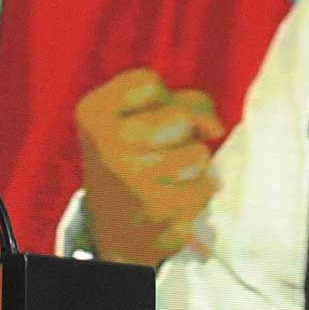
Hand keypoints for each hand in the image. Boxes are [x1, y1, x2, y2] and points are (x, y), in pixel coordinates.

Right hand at [74, 69, 223, 266]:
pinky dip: (197, 192)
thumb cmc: (136, 156)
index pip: (150, 83)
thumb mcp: (141, 115)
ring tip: (167, 176)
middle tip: (159, 150)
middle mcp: (105, 145)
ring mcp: (131, 180)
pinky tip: (174, 199)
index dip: (160, 101)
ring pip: (198, 153)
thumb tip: (215, 127)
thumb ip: (185, 101)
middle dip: (182, 132)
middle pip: (180, 117)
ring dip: (193, 164)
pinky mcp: (157, 210)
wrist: (116, 227)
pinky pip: (204, 187)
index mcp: (93, 113)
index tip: (144, 120)